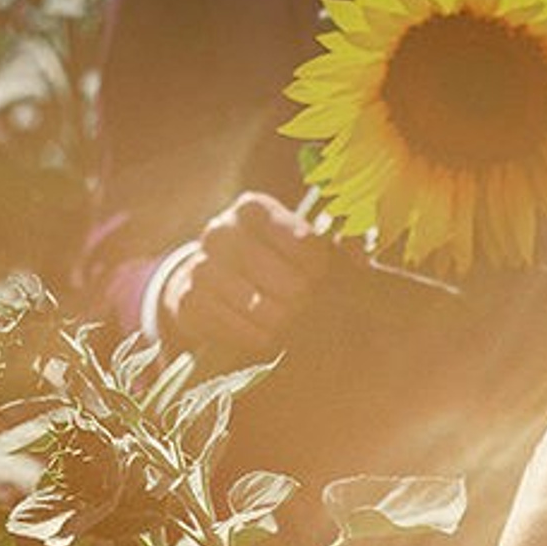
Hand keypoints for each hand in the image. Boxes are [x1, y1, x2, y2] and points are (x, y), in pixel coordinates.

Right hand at [159, 191, 332, 360]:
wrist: (217, 286)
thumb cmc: (274, 262)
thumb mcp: (306, 247)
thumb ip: (340, 245)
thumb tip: (359, 255)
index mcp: (252, 209)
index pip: (297, 238)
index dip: (315, 262)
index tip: (321, 275)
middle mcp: (220, 230)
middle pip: (272, 270)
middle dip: (295, 293)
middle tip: (305, 304)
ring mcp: (199, 264)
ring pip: (248, 299)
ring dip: (275, 317)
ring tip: (288, 322)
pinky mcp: (187, 299)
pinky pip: (225, 322)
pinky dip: (250, 333)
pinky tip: (266, 336)